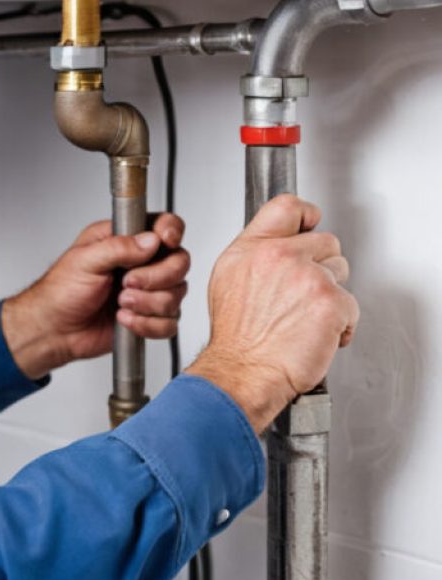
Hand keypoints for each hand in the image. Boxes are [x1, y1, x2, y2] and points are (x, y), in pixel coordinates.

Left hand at [1, 213, 188, 380]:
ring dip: (148, 303)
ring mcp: (148, 290)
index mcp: (125, 239)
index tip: (165, 241)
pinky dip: (148, 324)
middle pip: (179, 262)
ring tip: (120, 304)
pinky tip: (124, 320)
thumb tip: (151, 241)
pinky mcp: (149, 316)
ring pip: (176, 294)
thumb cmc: (60, 292)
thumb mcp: (84, 261)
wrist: (54, 330)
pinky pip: (170, 322)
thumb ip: (118, 247)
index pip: (164, 226)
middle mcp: (141, 263)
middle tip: (127, 284)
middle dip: (156, 277)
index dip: (171, 233)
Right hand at [187, 194, 358, 432]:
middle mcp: (278, 256)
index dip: (306, 215)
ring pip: (341, 272)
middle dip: (321, 267)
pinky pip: (352, 305)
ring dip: (331, 295)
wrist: (243, 371)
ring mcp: (307, 276)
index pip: (287, 207)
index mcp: (251, 249)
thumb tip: (276, 246)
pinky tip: (317, 334)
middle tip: (302, 295)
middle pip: (326, 241)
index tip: (310, 225)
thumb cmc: (236, 338)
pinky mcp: (331, 301)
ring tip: (305, 317)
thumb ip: (254, 256)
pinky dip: (341, 324)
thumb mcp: (227, 282)